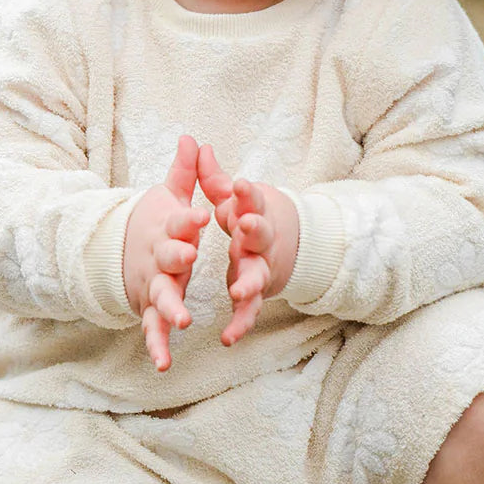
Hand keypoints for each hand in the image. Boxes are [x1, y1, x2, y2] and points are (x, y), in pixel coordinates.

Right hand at [123, 135, 209, 371]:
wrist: (123, 249)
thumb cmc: (159, 222)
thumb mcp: (171, 195)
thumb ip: (185, 172)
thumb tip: (192, 137)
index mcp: (169, 228)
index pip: (179, 221)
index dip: (188, 218)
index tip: (202, 214)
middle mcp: (158, 257)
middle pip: (168, 258)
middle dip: (177, 257)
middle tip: (190, 257)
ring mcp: (153, 284)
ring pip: (161, 297)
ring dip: (170, 308)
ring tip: (183, 321)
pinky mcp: (151, 309)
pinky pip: (153, 330)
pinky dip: (157, 346)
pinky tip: (163, 365)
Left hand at [196, 144, 298, 346]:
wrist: (287, 249)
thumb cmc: (251, 220)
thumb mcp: (235, 200)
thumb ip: (214, 178)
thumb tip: (196, 145)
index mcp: (253, 216)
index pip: (252, 201)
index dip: (246, 194)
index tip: (238, 185)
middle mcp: (261, 243)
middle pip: (260, 237)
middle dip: (253, 231)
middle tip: (244, 226)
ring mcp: (260, 270)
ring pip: (256, 279)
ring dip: (248, 285)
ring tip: (237, 290)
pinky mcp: (254, 296)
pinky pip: (247, 312)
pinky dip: (240, 325)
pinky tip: (228, 338)